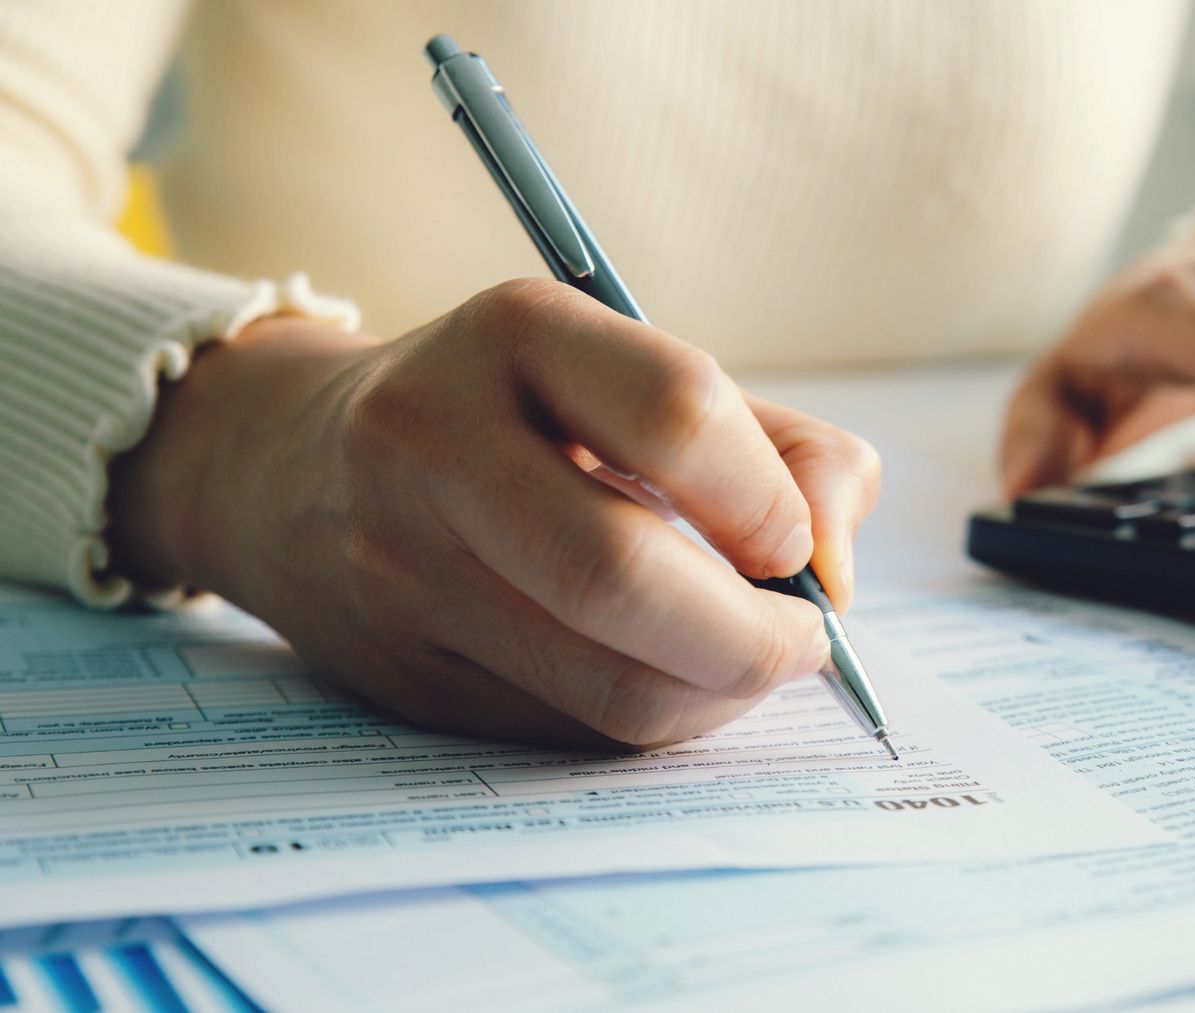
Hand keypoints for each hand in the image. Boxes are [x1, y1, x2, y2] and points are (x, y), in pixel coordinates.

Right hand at [109, 278, 880, 748]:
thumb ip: (782, 448)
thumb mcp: (643, 377)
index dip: (770, 502)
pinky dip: (655, 717)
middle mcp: (436, 439)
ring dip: (717, 694)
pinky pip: (570, 728)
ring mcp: (402, 564)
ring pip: (603, 681)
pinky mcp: (402, 671)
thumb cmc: (521, 415)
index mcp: (518, 333)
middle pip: (622, 574)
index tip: (800, 547)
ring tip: (748, 660)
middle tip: (802, 641)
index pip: (677, 416)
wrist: (294, 466)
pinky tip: (672, 679)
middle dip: (752, 637)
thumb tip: (834, 569)